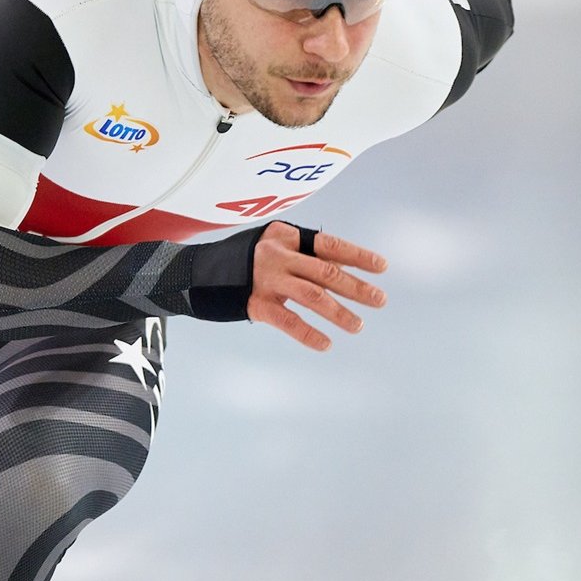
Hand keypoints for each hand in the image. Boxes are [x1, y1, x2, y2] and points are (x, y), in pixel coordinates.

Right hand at [247, 222, 387, 350]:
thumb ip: (308, 258)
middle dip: (356, 287)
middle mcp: (277, 256)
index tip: (382, 267)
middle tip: (380, 300)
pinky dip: (308, 334)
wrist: (198, 274)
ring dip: (339, 312)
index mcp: (286, 237)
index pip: (329, 244)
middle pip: (325, 271)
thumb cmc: (248, 262)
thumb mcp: (277, 249)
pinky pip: (288, 321)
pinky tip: (326, 344)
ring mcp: (265, 280)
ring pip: (311, 296)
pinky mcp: (255, 304)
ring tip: (358, 326)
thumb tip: (349, 270)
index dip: (357, 256)